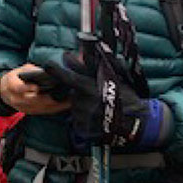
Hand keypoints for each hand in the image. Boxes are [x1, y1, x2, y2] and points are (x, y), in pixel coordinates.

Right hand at [0, 64, 71, 115]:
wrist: (5, 91)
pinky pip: (44, 111)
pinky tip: (66, 104)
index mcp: (11, 85)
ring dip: (55, 104)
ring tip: (70, 99)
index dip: (28, 88)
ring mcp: (23, 107)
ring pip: (40, 107)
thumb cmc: (17, 77)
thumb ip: (32, 71)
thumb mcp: (21, 70)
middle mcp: (16, 99)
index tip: (38, 87)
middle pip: (33, 100)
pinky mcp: (30, 112)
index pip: (18, 88)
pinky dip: (55, 108)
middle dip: (48, 98)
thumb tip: (48, 72)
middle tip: (64, 93)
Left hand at [44, 52, 171, 148]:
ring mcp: (81, 116)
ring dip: (83, 102)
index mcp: (88, 87)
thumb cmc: (126, 97)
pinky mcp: (81, 128)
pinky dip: (85, 115)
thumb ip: (95, 65)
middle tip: (96, 91)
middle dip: (81, 88)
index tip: (48, 64)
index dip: (55, 69)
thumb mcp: (114, 76)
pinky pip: (77, 118)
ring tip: (99, 104)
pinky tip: (97, 114)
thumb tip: (79, 54)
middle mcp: (82, 102)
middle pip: (72, 90)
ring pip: (75, 104)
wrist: (135, 122)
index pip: (66, 76)